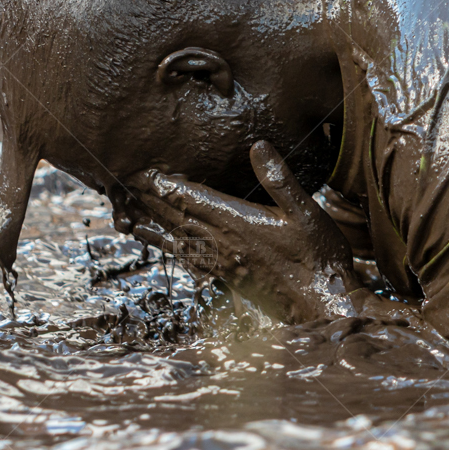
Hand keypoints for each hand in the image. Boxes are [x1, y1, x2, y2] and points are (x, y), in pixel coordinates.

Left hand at [128, 141, 360, 321]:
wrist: (322, 304)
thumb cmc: (317, 257)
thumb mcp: (306, 211)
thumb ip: (279, 178)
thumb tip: (258, 146)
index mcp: (236, 223)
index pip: (191, 199)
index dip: (164, 185)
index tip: (142, 173)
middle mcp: (223, 244)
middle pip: (177, 219)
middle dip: (150, 202)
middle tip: (125, 189)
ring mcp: (223, 263)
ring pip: (178, 242)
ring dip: (154, 229)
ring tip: (130, 221)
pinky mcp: (227, 278)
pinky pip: (191, 261)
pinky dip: (173, 251)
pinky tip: (167, 249)